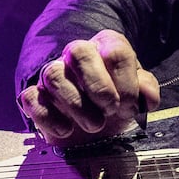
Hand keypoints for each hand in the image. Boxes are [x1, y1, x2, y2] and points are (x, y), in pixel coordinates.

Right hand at [17, 30, 160, 145]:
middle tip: (111, 110)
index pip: (115, 51)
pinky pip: (31, 98)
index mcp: (105, 48)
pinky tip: (66, 130)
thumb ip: (147, 91)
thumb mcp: (137, 96)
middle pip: (78, 52)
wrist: (94, 126)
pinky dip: (49, 117)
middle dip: (99, 86)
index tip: (130, 106)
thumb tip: (147, 96)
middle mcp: (76, 56)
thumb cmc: (117, 103)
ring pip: (53, 75)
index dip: (126, 82)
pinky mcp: (36, 97)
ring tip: (94, 124)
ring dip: (77, 104)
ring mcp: (53, 75)